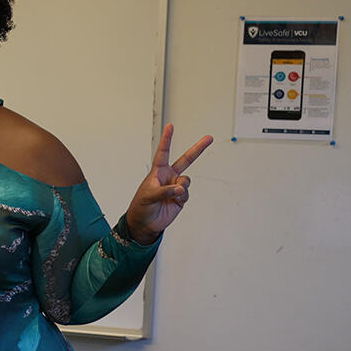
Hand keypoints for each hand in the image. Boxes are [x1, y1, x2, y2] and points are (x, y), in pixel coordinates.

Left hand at [125, 122, 210, 242]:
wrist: (145, 224)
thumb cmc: (141, 207)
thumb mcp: (148, 196)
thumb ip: (165, 191)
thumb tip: (180, 187)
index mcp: (158, 172)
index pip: (163, 152)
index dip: (167, 139)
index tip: (170, 126)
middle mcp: (169, 176)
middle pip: (186, 160)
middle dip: (198, 149)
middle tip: (209, 138)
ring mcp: (176, 186)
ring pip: (187, 181)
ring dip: (181, 187)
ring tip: (171, 194)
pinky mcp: (181, 197)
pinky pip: (187, 193)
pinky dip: (182, 196)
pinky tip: (174, 201)